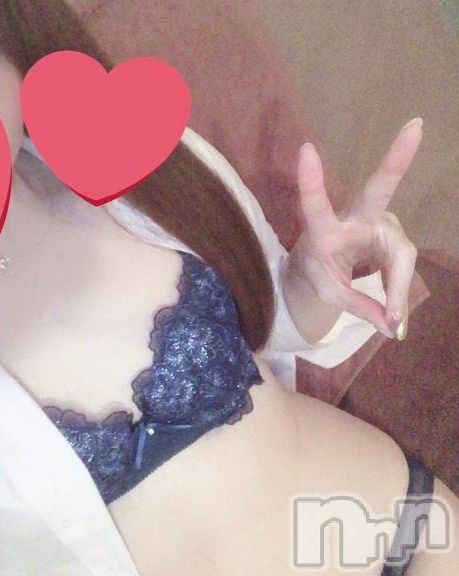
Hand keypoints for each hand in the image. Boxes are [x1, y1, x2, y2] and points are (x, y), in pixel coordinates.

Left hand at [287, 117, 423, 338]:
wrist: (319, 267)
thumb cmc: (317, 273)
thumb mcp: (330, 294)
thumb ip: (360, 307)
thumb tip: (394, 326)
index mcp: (323, 230)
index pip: (315, 205)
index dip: (310, 181)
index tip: (306, 149)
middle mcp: (353, 218)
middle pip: (378, 191)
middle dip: (397, 160)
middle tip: (416, 125)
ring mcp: (377, 221)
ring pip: (399, 254)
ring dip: (395, 288)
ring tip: (390, 319)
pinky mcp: (391, 230)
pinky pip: (403, 262)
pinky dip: (399, 288)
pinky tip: (392, 308)